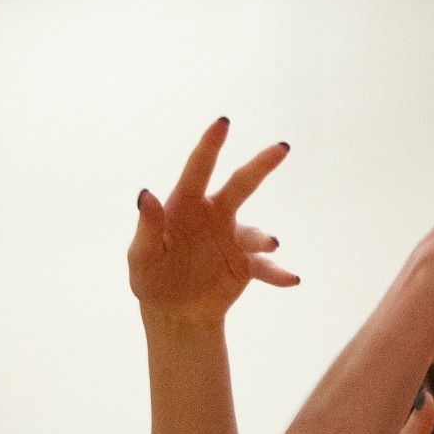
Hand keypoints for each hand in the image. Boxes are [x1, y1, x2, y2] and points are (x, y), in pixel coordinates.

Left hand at [128, 118, 295, 325]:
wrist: (175, 310)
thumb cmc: (151, 279)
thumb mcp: (141, 257)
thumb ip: (147, 227)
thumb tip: (147, 194)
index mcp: (186, 205)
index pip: (198, 168)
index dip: (210, 145)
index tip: (223, 123)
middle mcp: (214, 215)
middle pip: (240, 185)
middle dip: (260, 165)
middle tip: (282, 148)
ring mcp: (233, 239)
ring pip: (256, 231)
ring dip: (263, 237)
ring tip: (270, 246)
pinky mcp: (246, 265)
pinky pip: (266, 268)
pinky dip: (279, 273)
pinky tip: (291, 279)